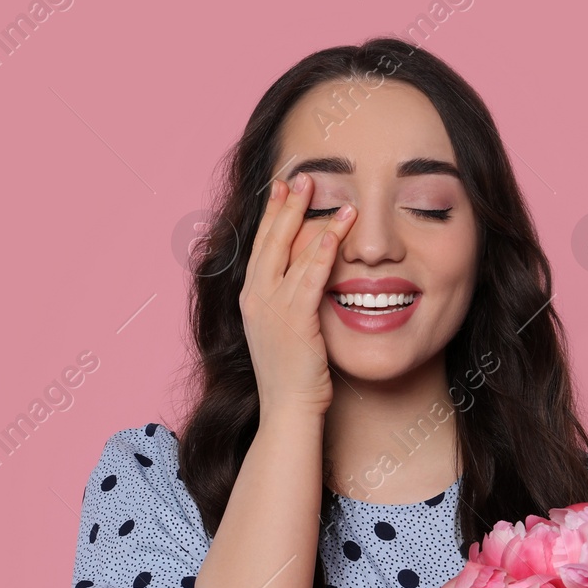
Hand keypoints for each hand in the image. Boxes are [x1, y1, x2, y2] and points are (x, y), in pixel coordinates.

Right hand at [239, 172, 357, 420]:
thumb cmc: (293, 377)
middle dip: (286, 206)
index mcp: (252, 299)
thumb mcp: (286, 332)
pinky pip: (308, 278)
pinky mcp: (293, 322)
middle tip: (302, 177)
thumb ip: (292, 302)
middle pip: (270, 241)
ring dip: (311, 220)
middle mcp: (256, 299)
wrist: (288, 410)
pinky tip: (334, 232)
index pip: (261, 246)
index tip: (282, 187)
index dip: (272, 215)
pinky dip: (321, 253)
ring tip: (329, 194)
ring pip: (290, 253)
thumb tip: (309, 279)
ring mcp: (271, 309)